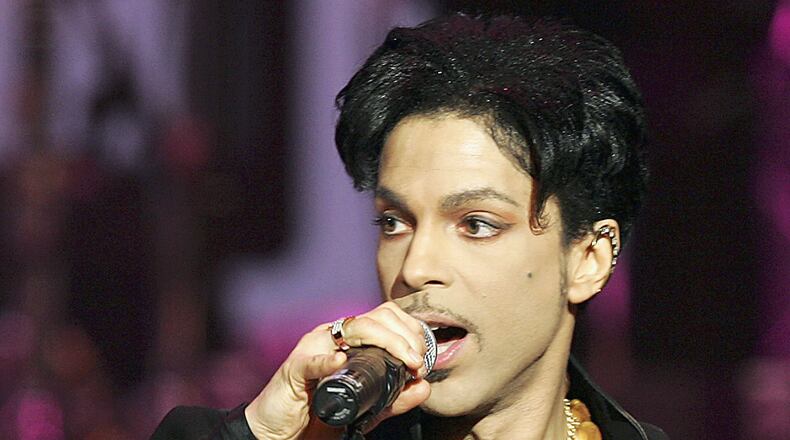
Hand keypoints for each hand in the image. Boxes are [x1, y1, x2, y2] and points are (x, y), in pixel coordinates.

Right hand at [244, 302, 431, 439]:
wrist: (280, 432)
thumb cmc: (320, 414)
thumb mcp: (366, 406)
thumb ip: (394, 398)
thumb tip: (424, 386)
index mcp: (350, 341)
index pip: (386, 318)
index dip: (411, 332)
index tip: (424, 358)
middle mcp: (333, 337)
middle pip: (375, 317)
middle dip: (404, 336)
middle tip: (417, 363)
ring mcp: (313, 348)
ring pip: (352, 328)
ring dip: (386, 342)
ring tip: (404, 363)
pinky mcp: (294, 368)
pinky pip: (313, 359)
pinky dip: (329, 360)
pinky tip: (342, 363)